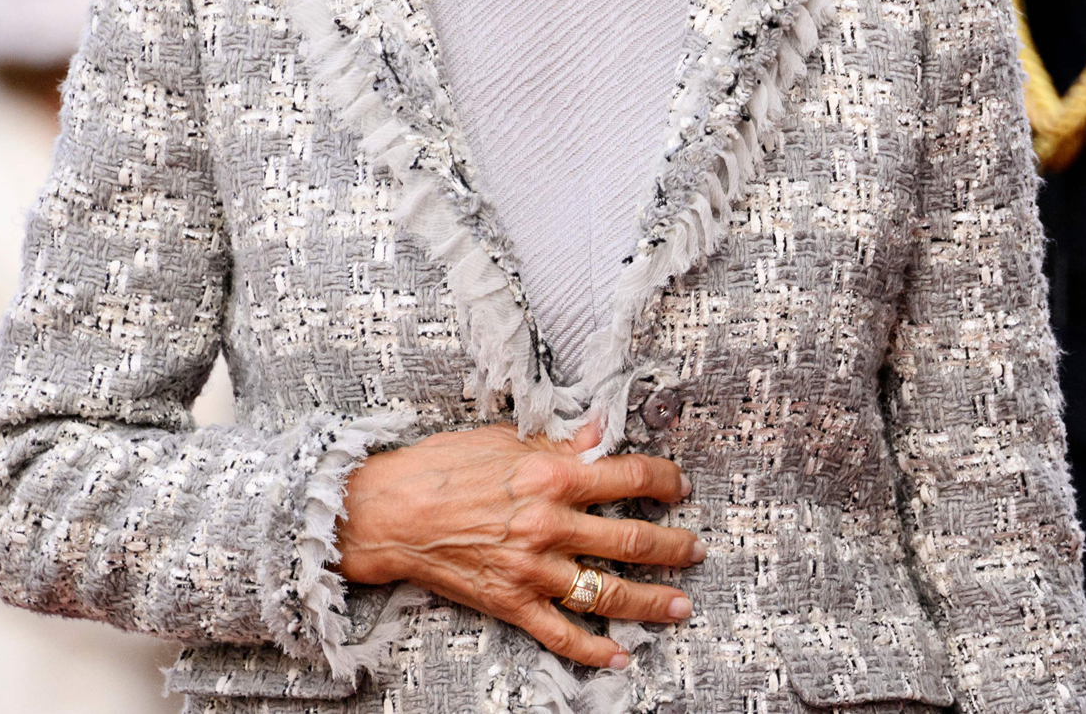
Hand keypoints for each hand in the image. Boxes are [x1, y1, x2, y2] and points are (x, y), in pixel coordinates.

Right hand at [336, 420, 703, 669]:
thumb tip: (601, 430)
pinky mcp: (512, 604)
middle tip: (696, 549)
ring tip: (680, 604)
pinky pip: (563, 634)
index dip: (663, 479)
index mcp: (552, 475)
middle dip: (674, 546)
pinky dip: (595, 650)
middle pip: (633, 538)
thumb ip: (560, 441)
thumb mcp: (505, 438)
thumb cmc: (442, 466)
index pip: (628, 475)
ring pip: (609, 591)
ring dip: (652, 601)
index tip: (679, 484)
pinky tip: (621, 655)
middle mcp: (551, 524)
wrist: (390, 512)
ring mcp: (534, 569)